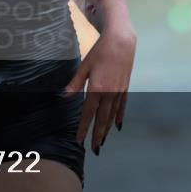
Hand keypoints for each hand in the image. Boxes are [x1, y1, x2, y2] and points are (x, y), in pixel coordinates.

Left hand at [64, 30, 135, 154]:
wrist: (121, 42)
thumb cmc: (100, 52)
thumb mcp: (84, 66)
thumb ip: (75, 83)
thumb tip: (65, 97)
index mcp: (97, 88)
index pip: (88, 113)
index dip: (83, 128)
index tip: (79, 140)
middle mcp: (109, 93)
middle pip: (102, 119)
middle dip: (98, 135)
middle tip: (94, 149)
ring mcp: (119, 92)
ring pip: (112, 116)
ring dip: (107, 130)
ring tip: (103, 142)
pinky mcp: (125, 88)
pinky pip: (122, 107)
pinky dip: (119, 118)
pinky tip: (117, 127)